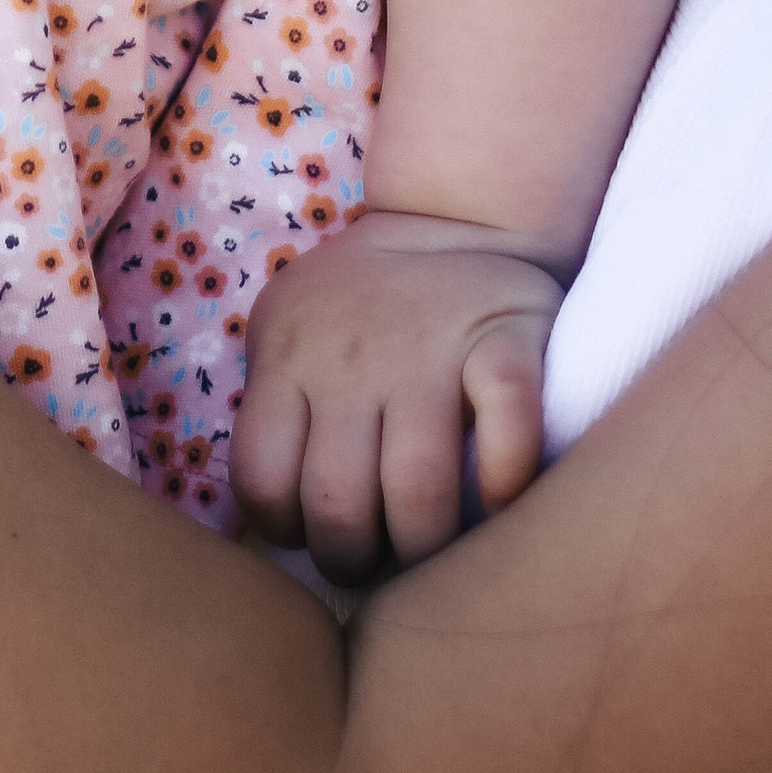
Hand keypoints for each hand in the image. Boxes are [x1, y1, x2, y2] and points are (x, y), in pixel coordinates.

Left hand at [231, 210, 561, 580]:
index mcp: (290, 354)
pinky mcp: (505, 341)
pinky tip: (499, 503)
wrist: (458, 213)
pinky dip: (507, 483)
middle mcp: (352, 356)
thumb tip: (271, 525)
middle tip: (376, 558)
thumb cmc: (363, 300)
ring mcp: (430, 348)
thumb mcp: (293, 329)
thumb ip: (279, 404)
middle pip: (338, 503)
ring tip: (429, 551)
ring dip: (424, 548)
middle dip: (354, 559)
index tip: (315, 531)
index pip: (262, 479)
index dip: (286, 530)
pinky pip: (509, 431)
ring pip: (418, 492)